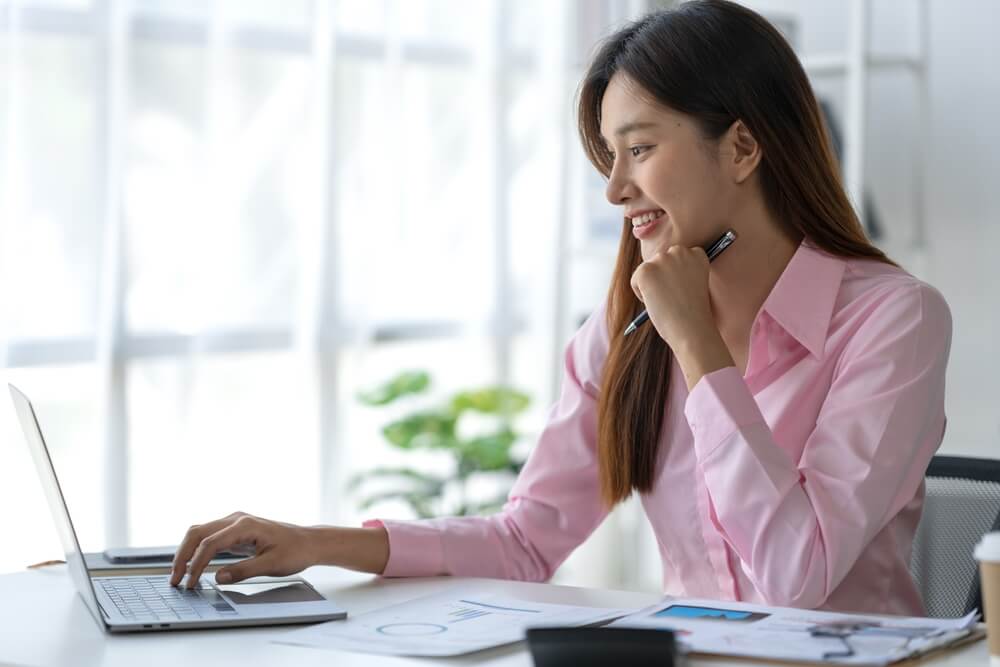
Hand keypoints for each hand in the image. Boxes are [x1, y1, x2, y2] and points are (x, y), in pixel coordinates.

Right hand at [169, 512, 317, 588]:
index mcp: (245, 525)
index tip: (190, 584)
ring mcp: (235, 522)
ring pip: (200, 532)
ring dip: (187, 552)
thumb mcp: (271, 565)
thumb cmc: (295, 552)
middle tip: (174, 580)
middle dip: (182, 556)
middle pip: (198, 533)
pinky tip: (193, 566)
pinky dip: (197, 550)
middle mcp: (236, 519)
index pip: (210, 543)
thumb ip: (243, 571)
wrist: (309, 542)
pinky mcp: (235, 530)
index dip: (196, 564)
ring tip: (179, 575)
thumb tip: (217, 578)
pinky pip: (209, 537)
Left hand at [630, 244, 733, 388]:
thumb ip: (681, 272)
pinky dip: (641, 294)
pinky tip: (657, 303)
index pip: (678, 256)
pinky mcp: (646, 270)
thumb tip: (661, 273)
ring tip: (667, 302)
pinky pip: (635, 280)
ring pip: (648, 270)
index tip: (682, 289)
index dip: (677, 275)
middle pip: (660, 260)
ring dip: (652, 286)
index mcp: (696, 254)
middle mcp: (680, 252)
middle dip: (661, 278)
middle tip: (670, 298)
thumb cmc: (694, 314)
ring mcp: (662, 259)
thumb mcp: (693, 285)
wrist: (692, 328)